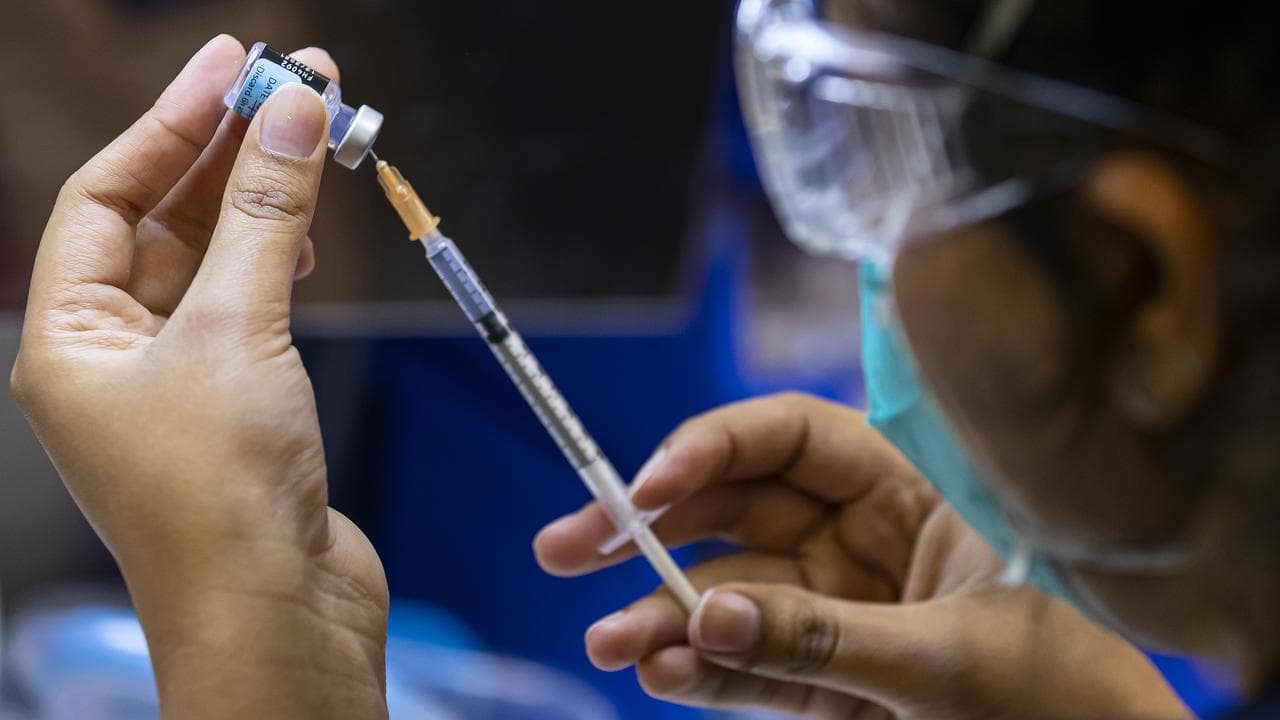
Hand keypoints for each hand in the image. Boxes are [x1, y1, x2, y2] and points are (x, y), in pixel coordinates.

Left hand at [11, 37, 387, 718]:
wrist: (280, 618)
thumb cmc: (222, 503)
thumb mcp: (238, 330)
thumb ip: (265, 214)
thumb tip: (293, 115)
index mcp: (69, 342)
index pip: (105, 198)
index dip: (170, 123)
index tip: (234, 67)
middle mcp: (114, 359)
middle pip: (163, 222)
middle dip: (228, 153)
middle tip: (296, 88)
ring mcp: (180, 384)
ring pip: (214, 263)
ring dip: (264, 203)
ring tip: (315, 142)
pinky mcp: (242, 406)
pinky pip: (253, 307)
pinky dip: (282, 262)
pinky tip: (310, 234)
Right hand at [535, 393, 1187, 718]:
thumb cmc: (1067, 693)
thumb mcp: (949, 660)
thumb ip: (824, 640)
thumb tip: (706, 615)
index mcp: (911, 492)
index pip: (792, 439)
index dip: (711, 448)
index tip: (642, 486)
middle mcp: (866, 539)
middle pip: (737, 509)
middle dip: (650, 528)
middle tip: (566, 546)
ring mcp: (842, 608)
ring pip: (732, 592)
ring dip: (663, 613)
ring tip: (606, 641)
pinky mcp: (831, 676)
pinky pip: (753, 662)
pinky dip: (704, 670)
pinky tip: (655, 671)